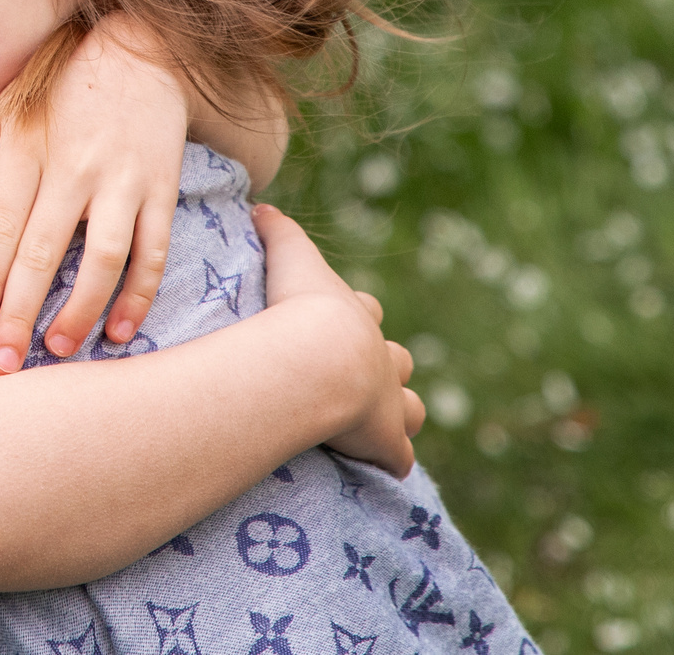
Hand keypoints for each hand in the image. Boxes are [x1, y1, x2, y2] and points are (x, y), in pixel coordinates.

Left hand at [0, 17, 186, 373]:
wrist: (143, 46)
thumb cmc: (63, 82)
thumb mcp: (8, 104)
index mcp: (29, 149)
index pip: (2, 224)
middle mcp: (75, 168)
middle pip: (43, 251)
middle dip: (21, 312)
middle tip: (3, 362)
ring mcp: (123, 181)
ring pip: (103, 258)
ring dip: (80, 310)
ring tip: (57, 351)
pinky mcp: (162, 188)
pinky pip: (154, 251)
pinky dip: (140, 295)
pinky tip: (121, 331)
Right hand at [254, 203, 423, 476]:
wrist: (324, 357)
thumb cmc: (303, 307)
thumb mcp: (291, 257)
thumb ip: (277, 230)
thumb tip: (262, 207)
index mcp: (358, 319)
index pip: (366, 310)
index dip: (357, 314)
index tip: (342, 318)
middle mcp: (382, 359)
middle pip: (398, 359)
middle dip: (386, 365)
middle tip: (364, 375)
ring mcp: (389, 403)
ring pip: (412, 408)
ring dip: (401, 412)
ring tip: (380, 422)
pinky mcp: (386, 441)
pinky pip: (396, 456)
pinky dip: (391, 459)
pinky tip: (383, 465)